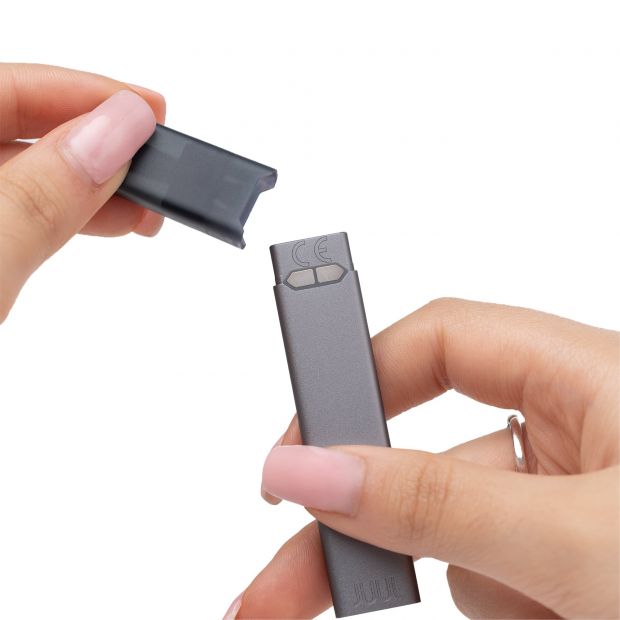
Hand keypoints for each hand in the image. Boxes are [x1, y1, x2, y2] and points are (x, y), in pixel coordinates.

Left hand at [0, 63, 165, 322]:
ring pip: (24, 178)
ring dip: (93, 187)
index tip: (152, 115)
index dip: (84, 95)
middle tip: (161, 167)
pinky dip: (67, 216)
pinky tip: (101, 221)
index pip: (4, 90)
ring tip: (146, 207)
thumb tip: (115, 133)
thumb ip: (40, 196)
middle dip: (99, 146)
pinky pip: (21, 214)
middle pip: (18, 131)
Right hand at [229, 299, 618, 618]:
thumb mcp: (578, 542)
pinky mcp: (572, 555)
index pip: (440, 339)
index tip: (297, 447)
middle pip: (429, 455)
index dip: (361, 376)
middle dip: (362, 523)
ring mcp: (575, 498)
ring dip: (453, 578)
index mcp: (589, 377)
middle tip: (282, 590)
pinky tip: (548, 617)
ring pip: (459, 527)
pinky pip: (496, 571)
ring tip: (529, 613)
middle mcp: (578, 428)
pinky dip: (500, 600)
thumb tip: (309, 470)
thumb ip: (440, 505)